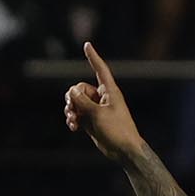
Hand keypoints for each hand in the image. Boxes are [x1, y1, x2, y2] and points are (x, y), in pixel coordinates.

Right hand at [64, 42, 145, 160]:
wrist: (124, 150)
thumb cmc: (117, 130)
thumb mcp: (98, 114)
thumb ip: (83, 101)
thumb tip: (71, 91)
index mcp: (109, 91)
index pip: (100, 69)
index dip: (93, 57)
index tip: (87, 44)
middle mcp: (102, 98)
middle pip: (79, 89)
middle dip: (71, 98)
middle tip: (71, 109)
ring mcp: (95, 109)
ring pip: (76, 103)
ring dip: (70, 110)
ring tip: (72, 121)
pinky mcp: (91, 121)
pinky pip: (77, 114)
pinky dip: (72, 119)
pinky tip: (72, 127)